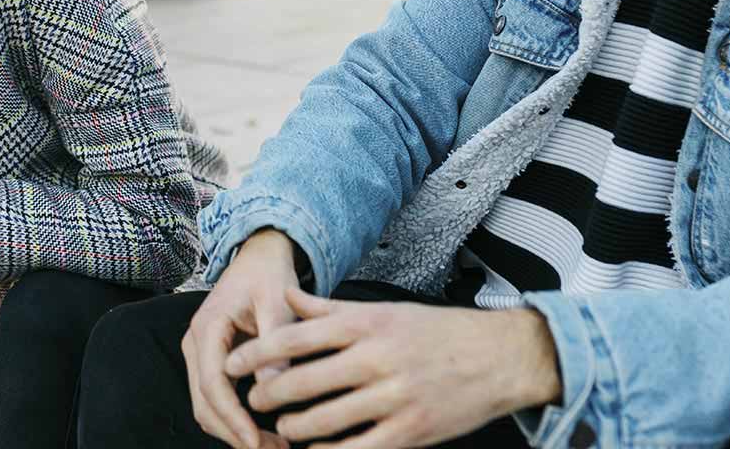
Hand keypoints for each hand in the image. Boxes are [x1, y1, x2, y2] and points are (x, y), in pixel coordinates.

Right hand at [182, 228, 302, 448]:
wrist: (258, 256)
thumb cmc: (268, 274)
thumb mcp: (278, 302)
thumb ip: (276, 343)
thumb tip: (274, 389)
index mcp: (208, 326)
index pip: (214, 384)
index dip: (234, 418)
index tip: (257, 443)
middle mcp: (195, 341)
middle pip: (204, 402)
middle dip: (234, 433)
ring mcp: (198, 352)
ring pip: (205, 406)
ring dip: (233, 431)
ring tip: (272, 447)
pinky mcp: (208, 359)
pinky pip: (213, 397)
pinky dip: (232, 419)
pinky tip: (262, 431)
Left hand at [225, 286, 561, 447]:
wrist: (497, 357)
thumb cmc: (434, 331)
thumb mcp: (380, 310)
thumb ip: (329, 309)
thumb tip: (285, 297)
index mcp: (366, 325)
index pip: (295, 337)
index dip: (256, 352)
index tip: (232, 363)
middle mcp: (375, 359)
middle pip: (302, 382)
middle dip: (268, 396)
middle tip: (252, 401)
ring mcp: (393, 398)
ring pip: (325, 421)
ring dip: (293, 428)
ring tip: (281, 427)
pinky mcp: (410, 432)